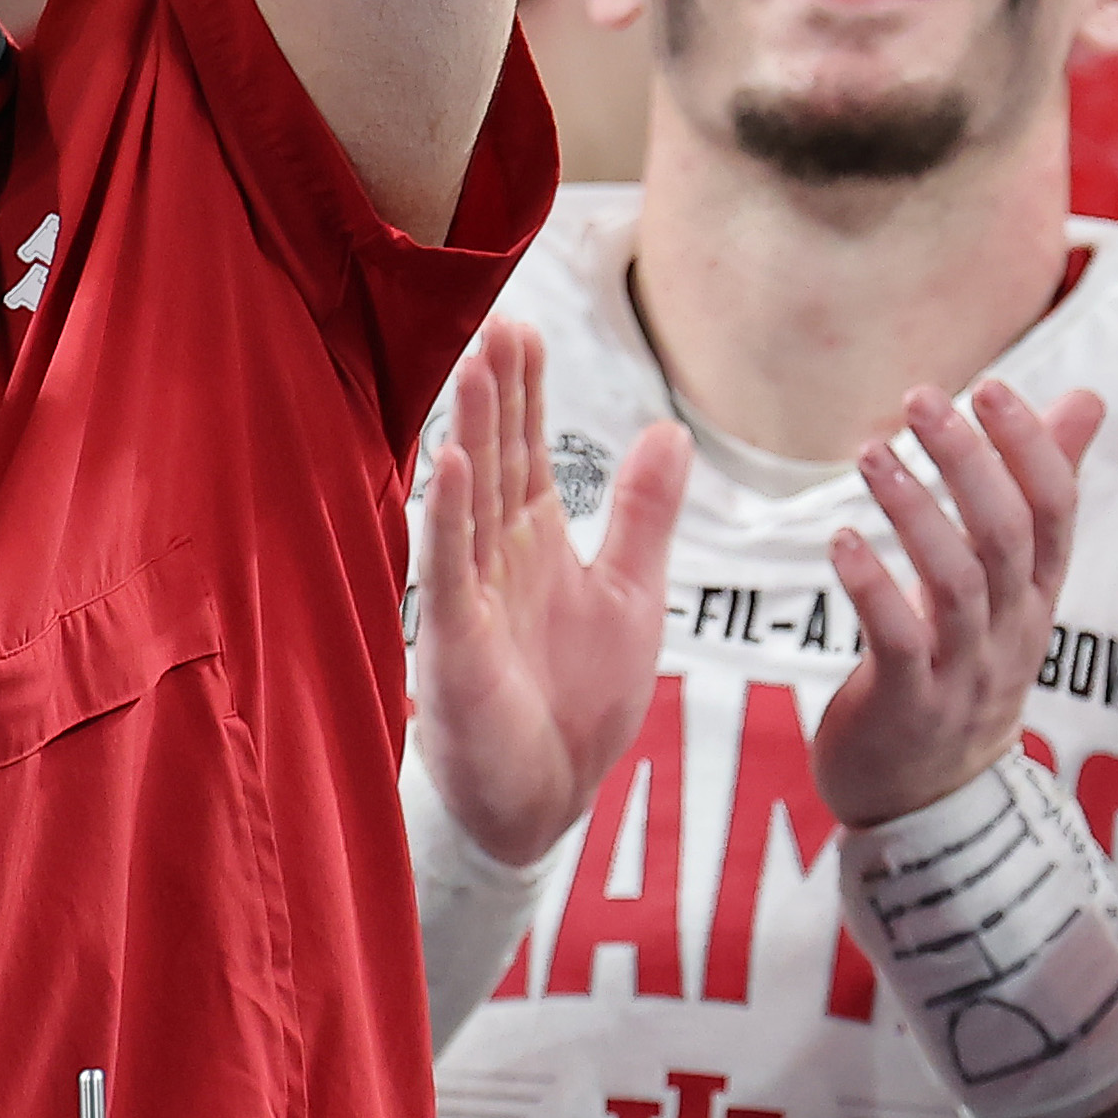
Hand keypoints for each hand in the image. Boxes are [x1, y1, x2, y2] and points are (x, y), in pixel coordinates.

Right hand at [417, 324, 688, 868]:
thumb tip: (669, 429)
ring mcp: (469, 596)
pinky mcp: (454, 641)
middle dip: (498, 392)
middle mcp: (496, 557)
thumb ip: (644, 513)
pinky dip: (449, 517)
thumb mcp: (633, 593)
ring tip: (477, 365)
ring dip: (474, 432)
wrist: (548, 799)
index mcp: (536, 541)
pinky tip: (452, 463)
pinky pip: (448, 569)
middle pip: (497, 458)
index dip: (529, 391)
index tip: (523, 324)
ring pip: (470, 499)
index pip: (529, 450)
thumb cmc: (579, 703)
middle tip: (494, 318)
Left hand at [811, 380, 1102, 824]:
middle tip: (923, 398)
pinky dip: (873, 587)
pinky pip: (901, 643)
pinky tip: (840, 541)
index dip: (1032, 450)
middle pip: (1007, 537)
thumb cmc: (966, 668)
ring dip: (916, 512)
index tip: (992, 388)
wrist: (931, 802)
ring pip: (957, 584)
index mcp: (1037, 596)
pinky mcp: (910, 706)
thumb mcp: (1015, 586)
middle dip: (969, 463)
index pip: (1057, 513)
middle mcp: (1012, 631)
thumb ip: (1042, 491)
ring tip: (871, 453)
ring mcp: (965, 673)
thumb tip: (1089, 399)